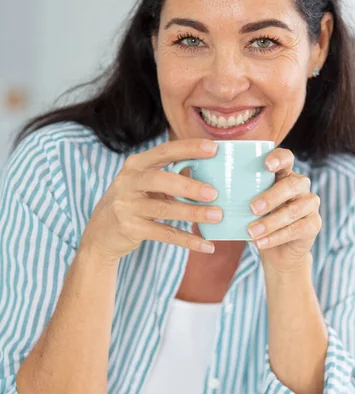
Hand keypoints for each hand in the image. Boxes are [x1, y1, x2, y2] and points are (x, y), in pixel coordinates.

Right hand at [80, 139, 222, 263]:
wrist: (99, 233)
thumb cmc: (131, 203)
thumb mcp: (142, 185)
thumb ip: (168, 179)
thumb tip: (210, 179)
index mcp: (135, 165)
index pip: (164, 151)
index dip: (189, 148)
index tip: (213, 148)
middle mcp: (128, 182)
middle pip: (161, 180)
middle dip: (189, 186)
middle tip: (214, 193)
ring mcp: (127, 206)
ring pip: (164, 209)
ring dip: (193, 213)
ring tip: (217, 216)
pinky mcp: (130, 229)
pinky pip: (164, 234)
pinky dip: (187, 240)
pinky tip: (206, 244)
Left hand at [247, 148, 320, 272]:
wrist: (279, 250)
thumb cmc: (259, 220)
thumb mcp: (248, 205)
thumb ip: (239, 196)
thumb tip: (210, 195)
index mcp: (284, 174)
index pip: (286, 158)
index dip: (278, 159)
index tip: (266, 165)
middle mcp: (300, 186)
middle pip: (291, 185)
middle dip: (271, 197)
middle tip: (252, 208)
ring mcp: (310, 204)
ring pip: (293, 210)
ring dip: (270, 222)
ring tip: (251, 231)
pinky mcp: (314, 224)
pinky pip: (296, 229)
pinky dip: (276, 237)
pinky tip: (260, 242)